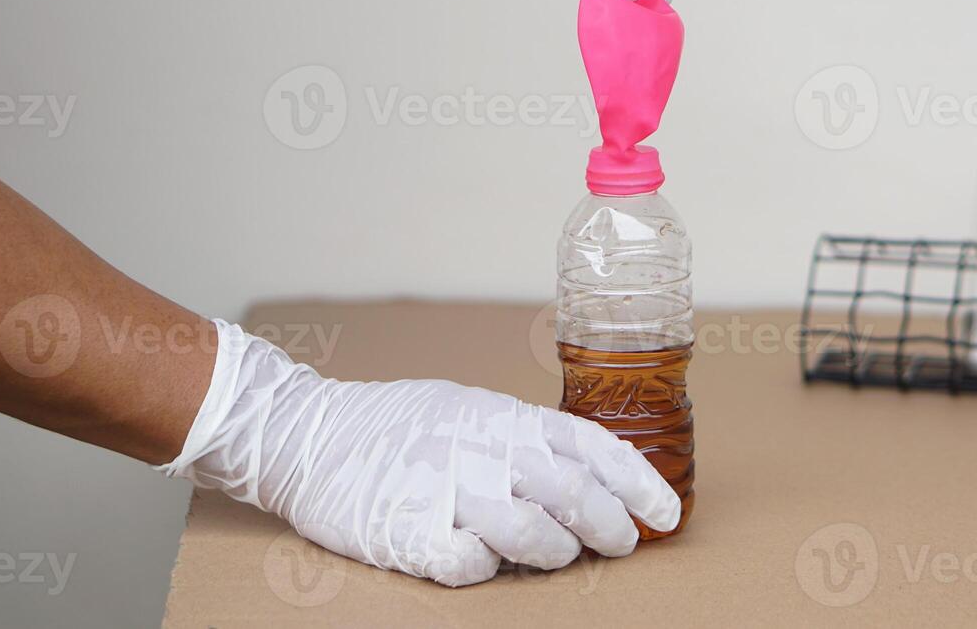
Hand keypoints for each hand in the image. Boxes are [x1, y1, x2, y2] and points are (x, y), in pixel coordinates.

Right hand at [159, 321, 681, 586]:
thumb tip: (585, 472)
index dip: (638, 482)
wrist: (309, 434)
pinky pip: (467, 563)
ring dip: (557, 552)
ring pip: (531, 533)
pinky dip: (487, 568)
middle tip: (622, 544)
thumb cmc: (397, 424)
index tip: (667, 514)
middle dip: (610, 525)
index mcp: (504, 416)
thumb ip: (523, 437)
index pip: (592, 445)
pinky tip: (485, 562)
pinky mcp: (408, 533)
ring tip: (560, 557)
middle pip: (572, 492)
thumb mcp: (471, 408)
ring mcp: (446, 490)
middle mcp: (483, 448)